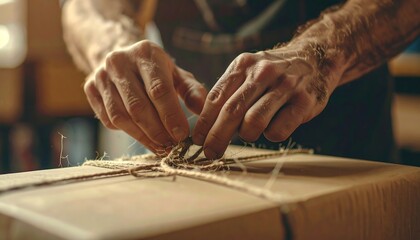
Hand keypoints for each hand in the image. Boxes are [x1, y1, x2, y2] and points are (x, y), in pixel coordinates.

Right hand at [84, 40, 207, 152]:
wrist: (121, 57)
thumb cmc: (155, 71)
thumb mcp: (176, 74)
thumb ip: (191, 91)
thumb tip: (201, 109)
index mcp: (145, 53)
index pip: (158, 89)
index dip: (170, 115)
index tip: (181, 136)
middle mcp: (119, 61)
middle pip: (138, 106)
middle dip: (157, 131)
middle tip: (172, 147)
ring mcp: (101, 75)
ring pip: (121, 116)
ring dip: (142, 137)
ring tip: (160, 147)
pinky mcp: (89, 89)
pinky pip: (108, 119)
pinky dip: (127, 132)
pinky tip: (143, 136)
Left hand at [193, 44, 339, 158]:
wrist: (315, 58)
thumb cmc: (273, 73)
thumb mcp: (248, 71)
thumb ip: (229, 93)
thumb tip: (206, 126)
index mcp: (243, 65)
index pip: (216, 97)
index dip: (204, 122)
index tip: (197, 140)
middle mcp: (263, 72)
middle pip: (231, 111)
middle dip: (217, 137)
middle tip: (210, 152)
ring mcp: (285, 86)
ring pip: (254, 122)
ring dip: (245, 136)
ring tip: (248, 134)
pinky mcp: (304, 102)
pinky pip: (278, 130)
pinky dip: (270, 136)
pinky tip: (272, 129)